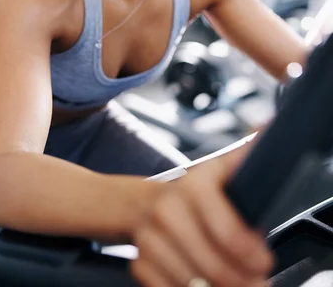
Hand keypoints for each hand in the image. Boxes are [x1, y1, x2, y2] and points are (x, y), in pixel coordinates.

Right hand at [130, 144, 273, 286]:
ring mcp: (149, 236)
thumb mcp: (216, 171)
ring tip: (234, 285)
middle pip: (214, 264)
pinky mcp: (138, 260)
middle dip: (241, 280)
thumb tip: (265, 128)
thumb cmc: (187, 192)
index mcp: (194, 185)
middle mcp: (168, 208)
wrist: (134, 202)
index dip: (251, 253)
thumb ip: (241, 159)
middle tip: (256, 283)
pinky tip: (200, 284)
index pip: (229, 232)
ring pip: (192, 282)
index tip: (263, 262)